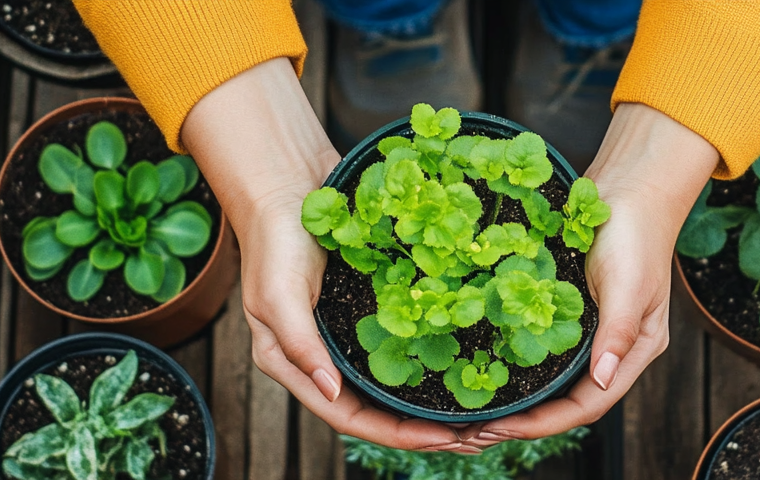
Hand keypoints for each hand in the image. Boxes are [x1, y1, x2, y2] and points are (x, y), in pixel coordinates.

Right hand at [180, 59, 474, 453]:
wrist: (289, 181)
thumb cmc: (275, 237)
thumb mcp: (276, 293)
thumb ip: (299, 344)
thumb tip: (333, 393)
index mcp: (296, 364)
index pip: (351, 417)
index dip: (399, 434)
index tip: (445, 438)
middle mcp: (324, 358)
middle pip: (380, 410)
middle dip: (428, 429)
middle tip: (480, 435)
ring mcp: (349, 335)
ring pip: (397, 383)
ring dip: (437, 402)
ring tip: (484, 413)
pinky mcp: (371, 310)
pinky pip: (407, 344)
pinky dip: (437, 357)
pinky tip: (471, 361)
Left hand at [461, 103, 717, 446]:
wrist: (630, 184)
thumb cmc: (636, 231)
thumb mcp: (628, 283)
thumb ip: (616, 332)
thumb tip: (602, 380)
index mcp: (635, 350)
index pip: (588, 403)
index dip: (545, 422)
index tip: (503, 430)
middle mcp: (612, 349)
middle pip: (567, 402)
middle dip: (524, 423)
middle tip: (475, 433)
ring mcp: (591, 332)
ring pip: (553, 382)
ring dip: (517, 402)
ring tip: (475, 415)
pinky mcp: (570, 313)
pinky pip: (542, 351)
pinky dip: (516, 369)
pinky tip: (486, 371)